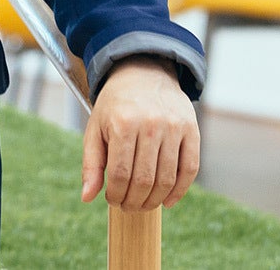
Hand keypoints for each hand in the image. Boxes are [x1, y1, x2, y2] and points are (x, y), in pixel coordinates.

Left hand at [80, 56, 199, 212]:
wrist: (144, 73)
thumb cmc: (116, 106)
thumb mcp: (95, 129)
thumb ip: (91, 164)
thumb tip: (87, 197)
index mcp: (123, 123)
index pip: (120, 174)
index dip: (116, 195)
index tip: (112, 201)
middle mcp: (151, 124)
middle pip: (145, 180)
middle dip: (134, 201)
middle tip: (128, 207)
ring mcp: (174, 127)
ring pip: (168, 178)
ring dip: (155, 200)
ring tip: (144, 204)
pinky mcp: (192, 130)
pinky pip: (190, 169)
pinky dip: (180, 190)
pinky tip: (167, 201)